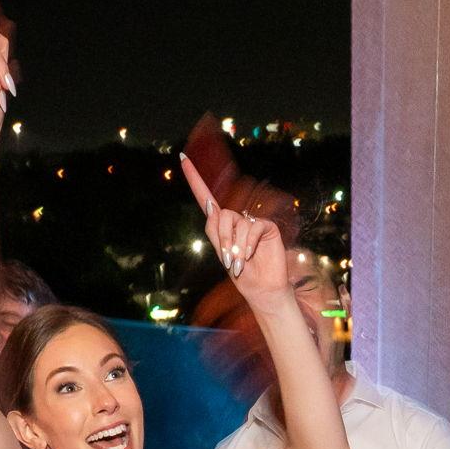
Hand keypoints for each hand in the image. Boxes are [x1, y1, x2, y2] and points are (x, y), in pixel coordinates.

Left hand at [179, 154, 288, 303]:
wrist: (261, 290)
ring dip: (236, 247)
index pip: (206, 198)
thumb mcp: (221, 253)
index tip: (182, 158)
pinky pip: (253, 226)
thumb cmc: (241, 274)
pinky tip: (251, 254)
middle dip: (223, 239)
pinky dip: (249, 243)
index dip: (195, 179)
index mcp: (222, 225)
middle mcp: (237, 219)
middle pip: (221, 216)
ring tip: (241, 262)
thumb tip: (211, 206)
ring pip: (237, 223)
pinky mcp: (267, 226)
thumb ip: (214, 229)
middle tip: (229, 260)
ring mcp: (252, 221)